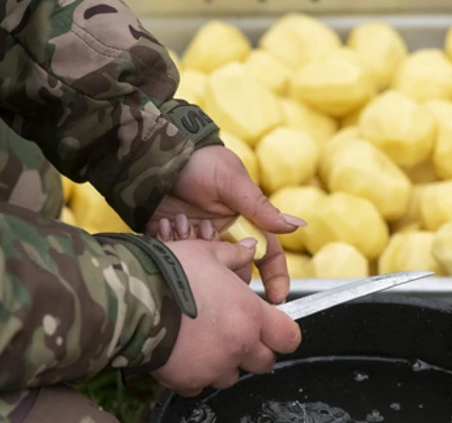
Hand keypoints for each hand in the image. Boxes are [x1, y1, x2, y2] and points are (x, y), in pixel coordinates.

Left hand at [147, 145, 306, 303]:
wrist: (158, 154)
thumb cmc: (201, 162)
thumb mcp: (231, 181)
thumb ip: (258, 206)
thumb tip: (293, 226)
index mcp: (246, 223)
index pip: (268, 255)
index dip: (276, 277)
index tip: (277, 298)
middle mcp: (225, 237)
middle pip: (237, 272)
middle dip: (227, 271)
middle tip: (214, 263)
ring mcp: (199, 243)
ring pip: (208, 270)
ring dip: (197, 254)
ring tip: (184, 226)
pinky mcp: (174, 244)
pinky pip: (178, 261)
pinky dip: (172, 247)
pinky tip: (166, 226)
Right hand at [150, 239, 301, 396]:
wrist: (131, 298)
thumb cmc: (169, 273)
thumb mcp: (206, 253)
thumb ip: (233, 254)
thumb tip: (249, 248)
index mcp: (249, 314)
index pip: (288, 337)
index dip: (283, 333)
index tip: (275, 328)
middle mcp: (237, 344)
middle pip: (264, 362)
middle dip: (255, 349)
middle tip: (235, 331)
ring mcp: (214, 367)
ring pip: (232, 376)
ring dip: (225, 362)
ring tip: (204, 340)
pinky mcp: (188, 381)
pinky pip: (200, 384)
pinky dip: (196, 373)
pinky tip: (184, 352)